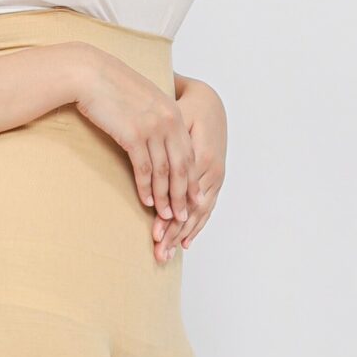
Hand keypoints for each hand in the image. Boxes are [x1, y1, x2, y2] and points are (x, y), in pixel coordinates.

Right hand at [71, 49, 195, 257]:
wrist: (89, 73)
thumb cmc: (112, 86)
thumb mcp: (143, 98)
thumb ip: (156, 117)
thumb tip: (158, 138)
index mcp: (174, 112)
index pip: (189, 153)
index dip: (191, 180)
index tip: (194, 199)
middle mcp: (169, 121)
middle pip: (181, 166)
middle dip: (182, 195)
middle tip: (182, 216)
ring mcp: (152, 128)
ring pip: (164, 171)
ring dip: (165, 197)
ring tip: (165, 215)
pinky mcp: (133, 134)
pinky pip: (143, 168)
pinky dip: (146, 187)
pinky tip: (146, 201)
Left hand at [170, 80, 227, 250]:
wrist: (209, 102)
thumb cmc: (189, 108)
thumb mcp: (177, 117)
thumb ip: (164, 136)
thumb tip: (140, 147)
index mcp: (202, 156)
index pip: (183, 195)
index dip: (168, 216)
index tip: (153, 234)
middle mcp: (212, 171)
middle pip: (191, 210)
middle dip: (173, 233)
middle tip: (158, 253)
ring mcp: (216, 177)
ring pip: (198, 214)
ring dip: (181, 235)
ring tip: (166, 254)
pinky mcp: (214, 181)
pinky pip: (205, 209)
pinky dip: (195, 227)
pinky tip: (184, 243)